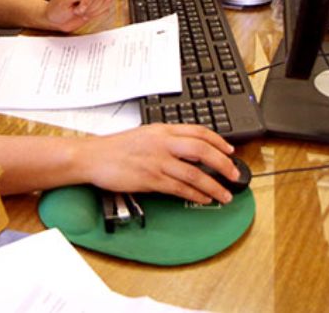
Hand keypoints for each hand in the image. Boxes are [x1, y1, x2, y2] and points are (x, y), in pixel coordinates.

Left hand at [43, 0, 111, 32]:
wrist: (57, 20)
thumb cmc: (56, 8)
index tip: (80, 9)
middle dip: (91, 6)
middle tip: (79, 12)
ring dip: (95, 10)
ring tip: (83, 14)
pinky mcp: (98, 4)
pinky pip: (107, 7)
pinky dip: (99, 14)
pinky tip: (88, 15)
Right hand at [74, 124, 238, 203]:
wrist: (94, 157)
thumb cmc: (117, 147)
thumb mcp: (146, 135)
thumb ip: (167, 139)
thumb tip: (190, 149)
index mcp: (163, 130)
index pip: (198, 132)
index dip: (218, 141)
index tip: (230, 151)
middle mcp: (163, 143)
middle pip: (202, 150)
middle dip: (223, 164)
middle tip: (234, 174)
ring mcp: (158, 161)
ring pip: (194, 173)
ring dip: (213, 185)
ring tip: (224, 194)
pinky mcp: (150, 179)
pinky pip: (179, 187)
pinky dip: (195, 194)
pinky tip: (203, 199)